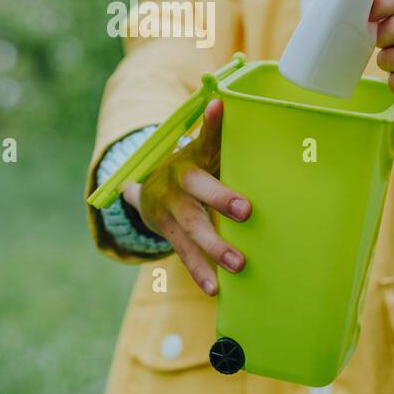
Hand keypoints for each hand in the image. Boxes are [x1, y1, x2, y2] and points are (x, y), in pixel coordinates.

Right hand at [121, 99, 249, 296]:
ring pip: (191, 227)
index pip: (204, 135)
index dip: (212, 122)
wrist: (145, 189)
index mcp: (193, 155)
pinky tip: (214, 288)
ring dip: (213, 247)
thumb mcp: (205, 152)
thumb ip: (225, 138)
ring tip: (237, 264)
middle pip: (198, 186)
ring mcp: (170, 208)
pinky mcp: (167, 232)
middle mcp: (179, 179)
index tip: (219, 105)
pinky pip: (184, 253)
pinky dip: (199, 271)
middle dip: (220, 198)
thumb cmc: (194, 170)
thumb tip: (247, 110)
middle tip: (246, 211)